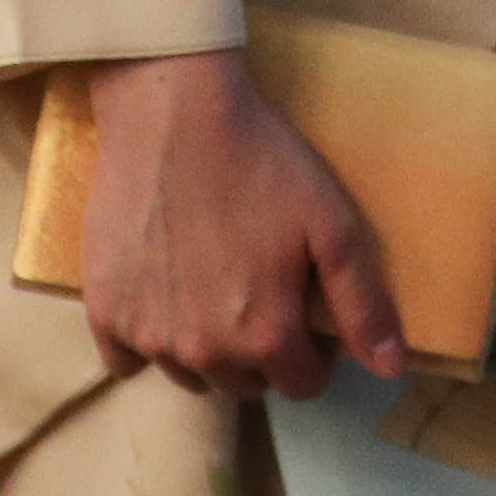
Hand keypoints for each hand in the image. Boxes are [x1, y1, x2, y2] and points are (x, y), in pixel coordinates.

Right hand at [78, 47, 407, 399]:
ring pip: (190, 375)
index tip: (304, 304)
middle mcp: (204, 353)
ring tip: (212, 286)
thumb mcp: (331, 224)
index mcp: (265, 335)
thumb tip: (391, 368)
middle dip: (262, 350)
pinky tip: (160, 292)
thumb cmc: (260, 162)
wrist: (172, 112)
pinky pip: (128, 359)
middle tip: (259, 287)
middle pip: (246, 382)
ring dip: (207, 349)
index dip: (314, 350)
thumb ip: (362, 303)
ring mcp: (149, 335)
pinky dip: (146, 341)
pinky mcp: (104, 311)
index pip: (302, 383)